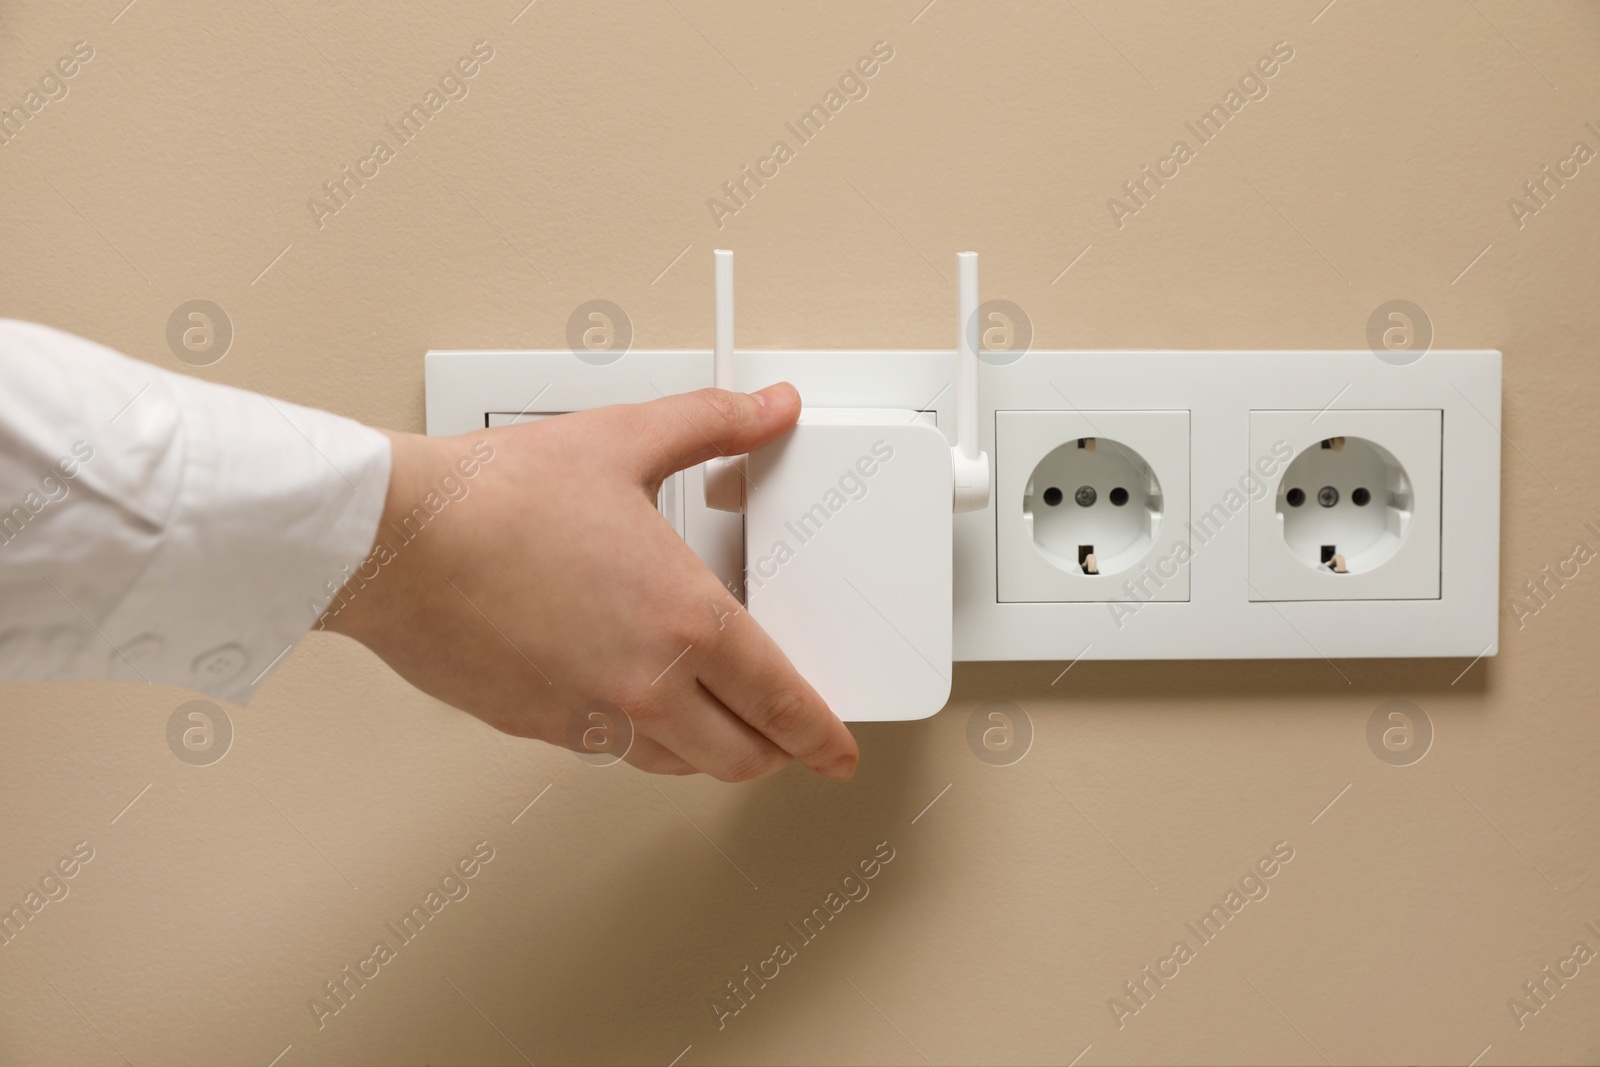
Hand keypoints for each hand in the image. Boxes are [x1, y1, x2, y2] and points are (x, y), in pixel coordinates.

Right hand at [323, 384, 859, 781]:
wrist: (394, 541)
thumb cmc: (494, 497)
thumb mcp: (624, 441)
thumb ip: (713, 425)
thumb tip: (769, 408)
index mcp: (686, 622)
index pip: (782, 702)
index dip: (821, 736)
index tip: (838, 751)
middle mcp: (646, 685)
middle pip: (740, 758)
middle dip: (776, 753)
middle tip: (788, 740)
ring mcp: (590, 717)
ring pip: (676, 765)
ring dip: (709, 752)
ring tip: (717, 723)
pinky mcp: (537, 727)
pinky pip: (611, 752)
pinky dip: (639, 738)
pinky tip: (631, 701)